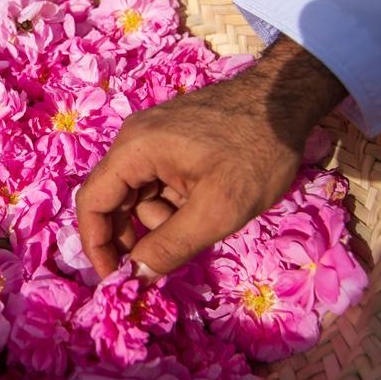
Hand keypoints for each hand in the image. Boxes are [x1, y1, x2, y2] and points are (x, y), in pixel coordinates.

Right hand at [75, 38, 347, 277]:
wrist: (288, 99)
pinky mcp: (172, 140)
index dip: (98, 246)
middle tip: (166, 263)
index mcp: (135, 149)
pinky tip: (210, 200)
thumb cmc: (257, 152)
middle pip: (115, 200)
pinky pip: (159, 181)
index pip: (92, 204)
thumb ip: (171, 246)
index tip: (116, 281)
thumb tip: (136, 276)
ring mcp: (153, 137)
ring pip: (141, 195)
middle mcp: (134, 140)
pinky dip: (177, 201)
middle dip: (139, 235)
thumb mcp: (218, 209)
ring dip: (165, 218)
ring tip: (209, 215)